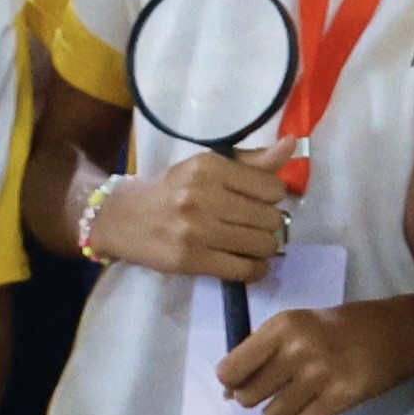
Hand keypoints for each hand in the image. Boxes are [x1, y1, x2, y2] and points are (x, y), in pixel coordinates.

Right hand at [87, 145, 291, 282]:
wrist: (121, 219)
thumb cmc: (171, 190)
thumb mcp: (206, 167)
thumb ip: (251, 161)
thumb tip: (292, 144)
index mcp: (209, 167)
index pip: (273, 188)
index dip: (272, 198)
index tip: (258, 201)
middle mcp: (202, 196)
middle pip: (271, 219)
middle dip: (269, 225)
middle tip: (254, 225)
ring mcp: (196, 230)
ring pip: (262, 245)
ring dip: (263, 248)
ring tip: (250, 243)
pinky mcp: (191, 260)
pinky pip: (244, 270)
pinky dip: (255, 270)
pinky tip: (247, 262)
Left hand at [218, 292, 413, 414]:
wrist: (397, 333)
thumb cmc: (340, 328)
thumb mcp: (298, 326)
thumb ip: (262, 354)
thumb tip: (229, 392)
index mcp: (281, 326)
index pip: (231, 370)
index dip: (232, 382)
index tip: (244, 381)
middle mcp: (297, 349)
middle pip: (248, 397)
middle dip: (256, 399)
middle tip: (276, 390)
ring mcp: (320, 375)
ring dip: (280, 414)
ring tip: (298, 399)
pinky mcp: (341, 397)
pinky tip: (317, 404)